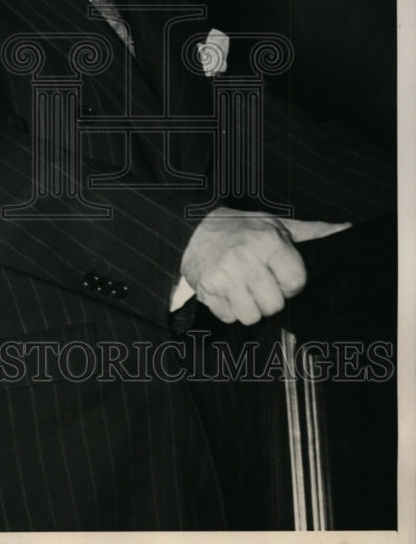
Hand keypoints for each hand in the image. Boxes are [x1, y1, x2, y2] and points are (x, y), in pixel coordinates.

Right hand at [180, 206, 351, 324]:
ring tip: (242, 286)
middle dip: (269, 298)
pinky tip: (226, 290)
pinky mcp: (206, 289)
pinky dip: (229, 309)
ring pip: (252, 316)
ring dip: (249, 306)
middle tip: (259, 281)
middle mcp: (244, 257)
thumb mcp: (278, 225)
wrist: (194, 228)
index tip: (280, 274)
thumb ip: (314, 232)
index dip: (290, 284)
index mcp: (267, 241)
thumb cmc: (244, 230)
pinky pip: (229, 317)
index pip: (295, 283)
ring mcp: (223, 275)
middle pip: (274, 305)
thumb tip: (348, 230)